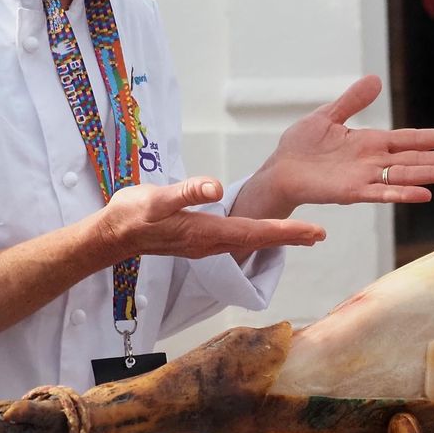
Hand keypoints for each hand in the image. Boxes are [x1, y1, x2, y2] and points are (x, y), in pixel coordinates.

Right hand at [100, 176, 324, 260]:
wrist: (113, 235)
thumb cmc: (132, 214)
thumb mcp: (156, 198)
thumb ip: (185, 192)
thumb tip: (214, 186)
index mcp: (206, 233)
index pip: (256, 232)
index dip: (286, 231)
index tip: (313, 231)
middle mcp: (211, 244)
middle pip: (259, 240)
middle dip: (290, 237)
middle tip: (320, 235)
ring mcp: (206, 245)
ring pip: (250, 243)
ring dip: (277, 239)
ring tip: (302, 235)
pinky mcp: (199, 241)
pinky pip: (237, 241)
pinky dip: (258, 237)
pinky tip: (264, 234)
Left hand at [253, 75, 433, 210]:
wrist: (279, 168)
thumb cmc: (301, 145)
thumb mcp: (329, 115)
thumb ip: (353, 100)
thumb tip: (376, 79)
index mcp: (372, 142)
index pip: (413, 139)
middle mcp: (374, 160)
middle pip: (417, 159)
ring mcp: (365, 177)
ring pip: (406, 176)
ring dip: (432, 175)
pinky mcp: (351, 191)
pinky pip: (381, 193)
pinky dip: (402, 194)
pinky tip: (424, 194)